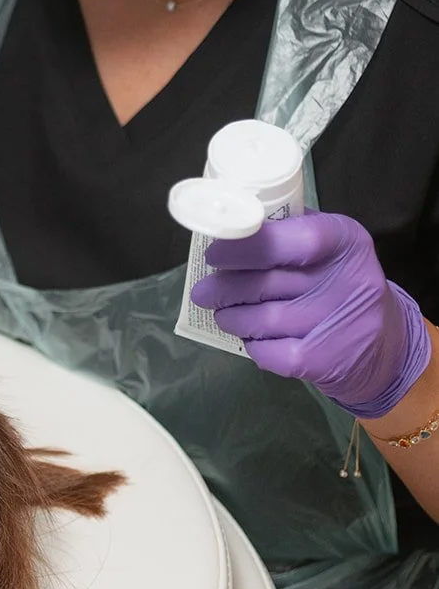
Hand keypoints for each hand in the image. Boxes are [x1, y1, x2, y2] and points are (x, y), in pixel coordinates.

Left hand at [191, 212, 430, 417]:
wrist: (386, 347)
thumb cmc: (342, 284)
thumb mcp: (330, 247)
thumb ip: (289, 230)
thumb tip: (229, 227)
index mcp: (346, 241)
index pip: (294, 238)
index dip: (246, 246)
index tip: (215, 254)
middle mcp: (348, 280)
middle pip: (267, 282)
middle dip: (224, 287)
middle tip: (203, 291)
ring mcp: (337, 323)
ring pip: (261, 319)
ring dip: (231, 317)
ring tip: (222, 313)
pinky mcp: (325, 361)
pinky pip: (269, 352)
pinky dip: (252, 346)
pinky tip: (250, 339)